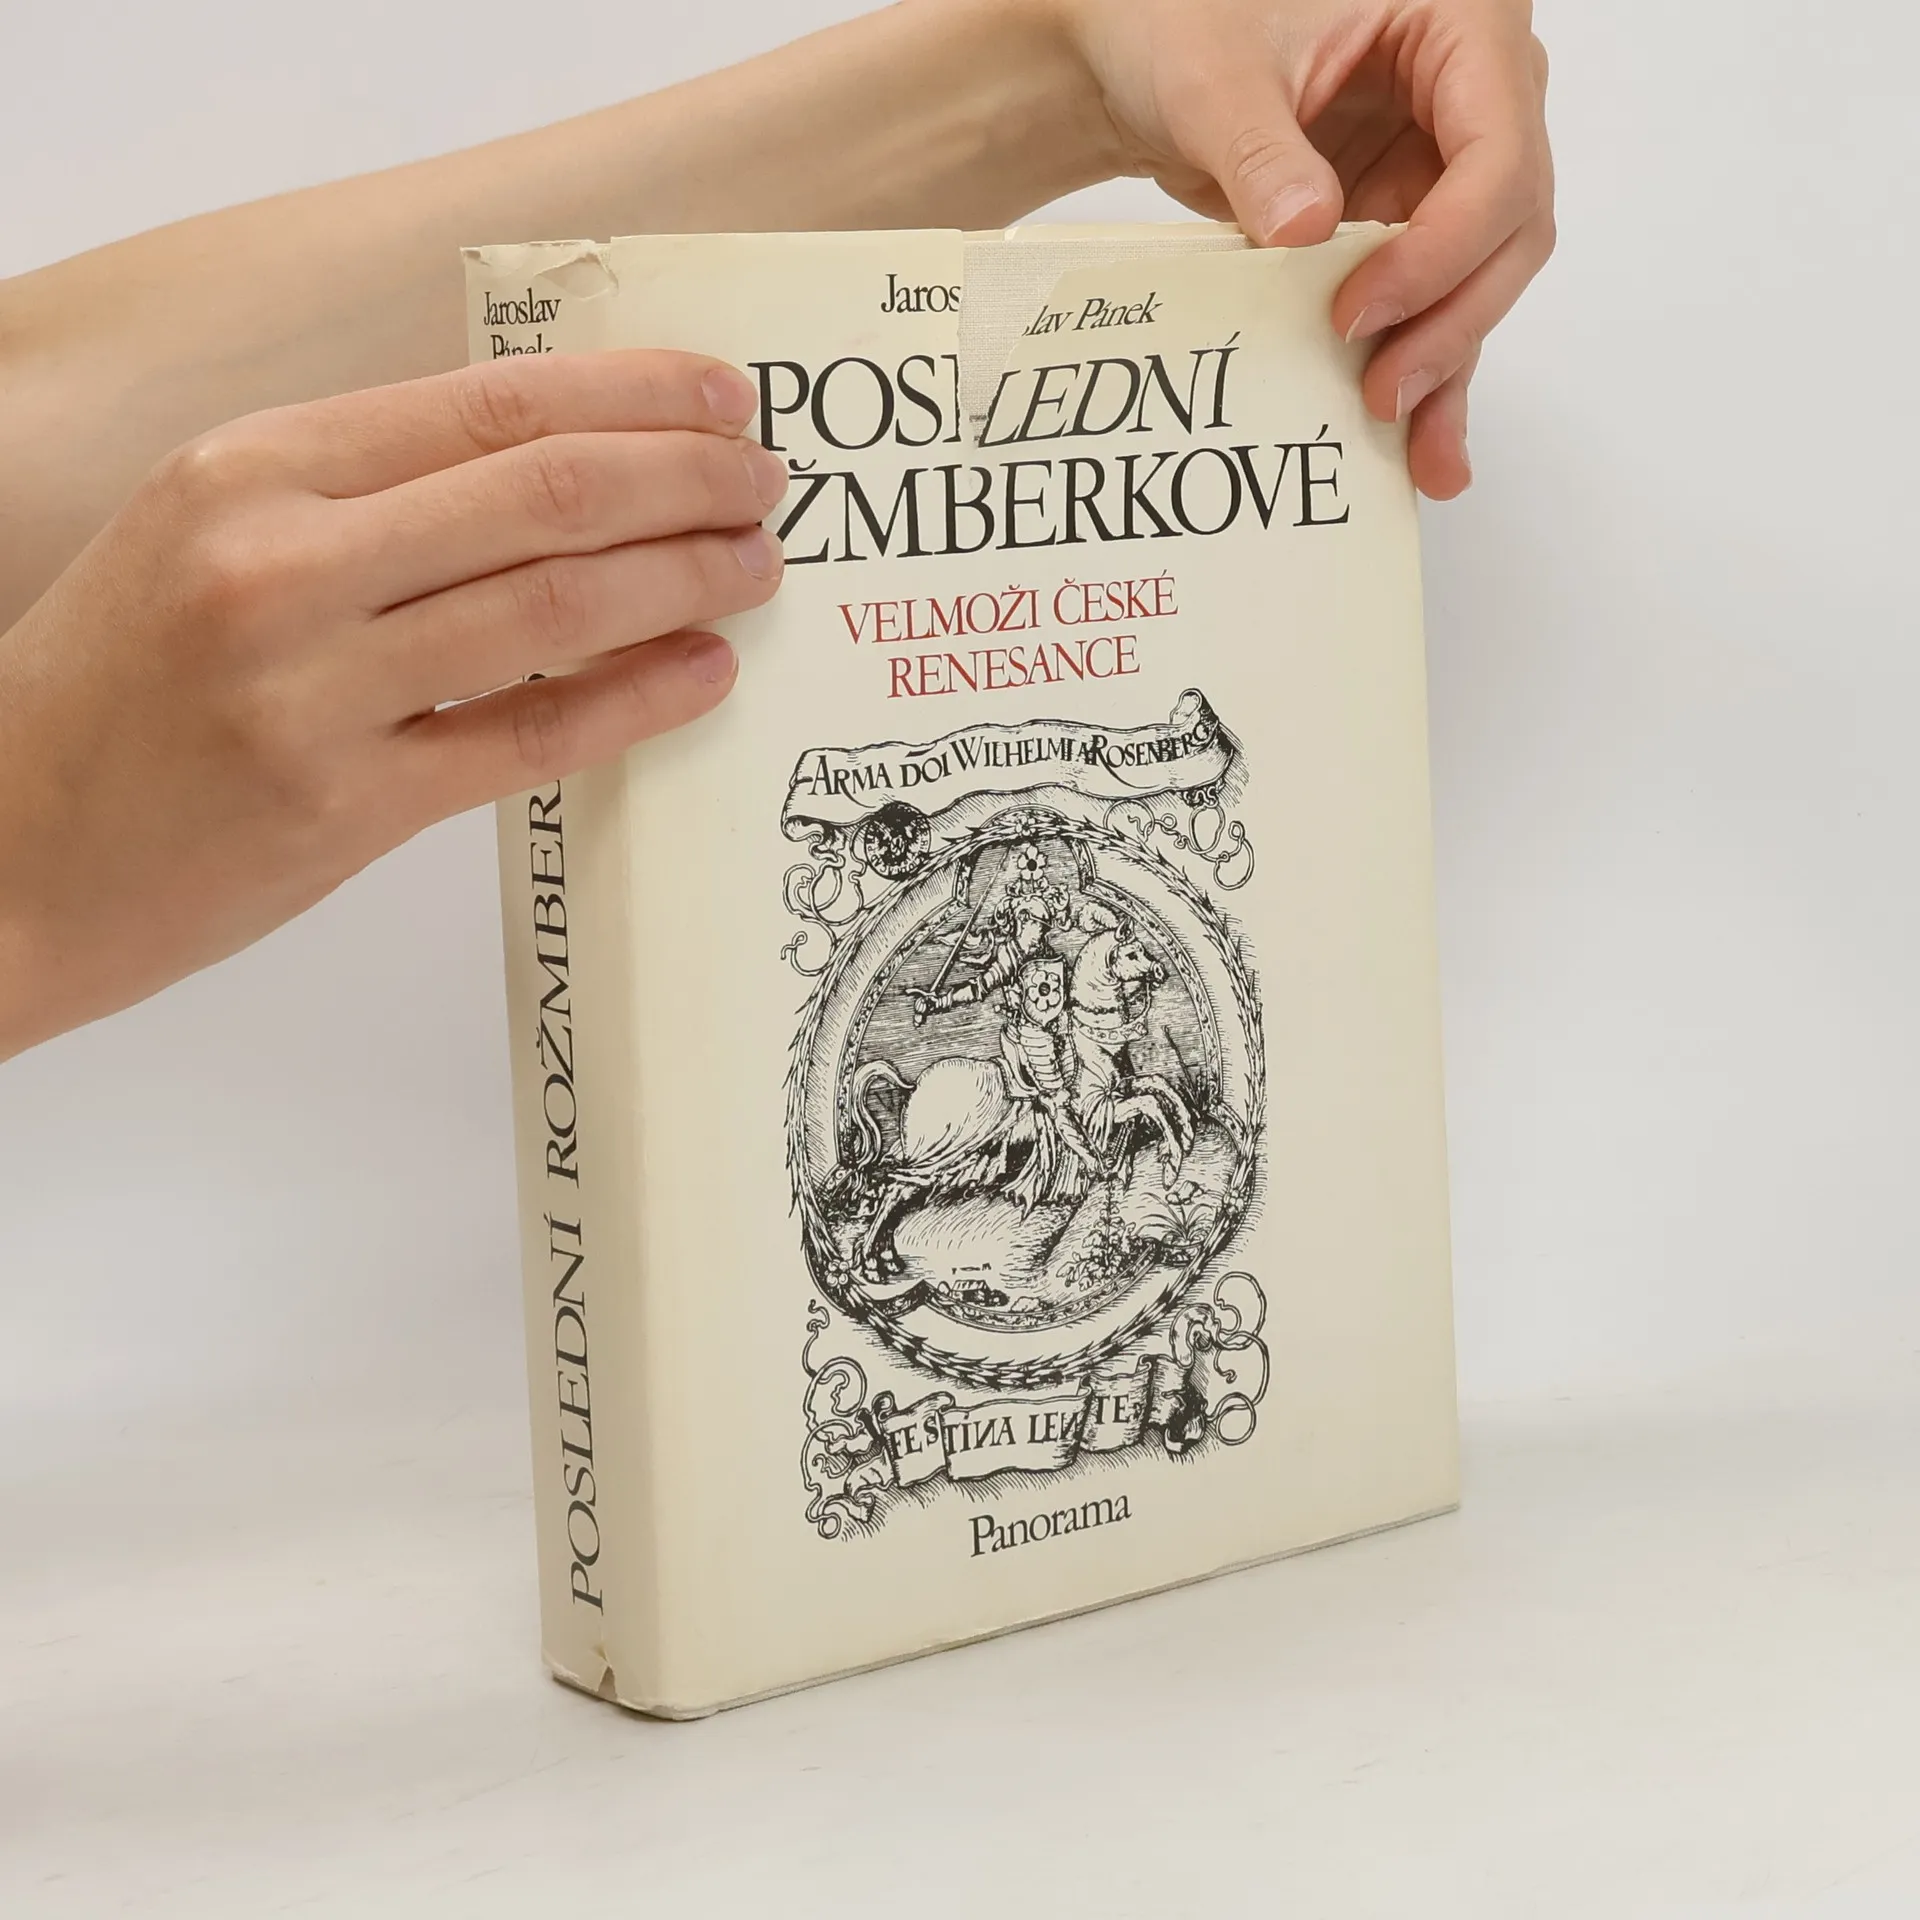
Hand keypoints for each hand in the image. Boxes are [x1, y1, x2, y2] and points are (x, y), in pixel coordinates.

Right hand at [0, 352, 788, 1058]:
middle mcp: (282, 562)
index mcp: (251, 469)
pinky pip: (533, 734)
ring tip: (758, 568)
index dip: (632, 395)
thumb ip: (357, 496)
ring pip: (557, 605)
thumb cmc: (118, 690)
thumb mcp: (208, 535)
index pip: (489, 402)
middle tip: (768, 484)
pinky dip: (637, 698)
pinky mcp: (345, 806)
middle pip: (546, 492)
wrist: (8, 850)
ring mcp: (313, 689)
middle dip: (686, 478)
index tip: (722, 398)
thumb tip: (546, 467)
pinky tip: (705, 672)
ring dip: (686, 578)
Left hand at [1056, 0, 1553, 497]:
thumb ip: (1262, 152)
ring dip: (1447, 363)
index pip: (1499, 152)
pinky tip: (1423, 446)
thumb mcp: (1214, 79)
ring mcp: (1446, 163)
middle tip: (1379, 394)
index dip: (1441, 246)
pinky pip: (1435, 301)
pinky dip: (1424, 366)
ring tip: (1413, 450)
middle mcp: (1475, 92)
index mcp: (1460, 22)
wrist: (1146, 63)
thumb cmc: (1186, 28)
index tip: (1358, 310)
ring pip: (1483, 277)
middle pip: (1509, 227)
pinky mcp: (1411, 221)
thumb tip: (1309, 232)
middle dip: (1451, 320)